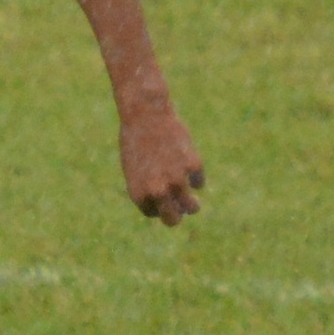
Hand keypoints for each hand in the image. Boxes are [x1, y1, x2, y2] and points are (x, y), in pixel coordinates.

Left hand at [117, 99, 205, 225]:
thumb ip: (148, 188)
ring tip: (193, 203)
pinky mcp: (193, 166)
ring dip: (192, 206)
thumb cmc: (136, 140)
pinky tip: (189, 166)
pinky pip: (199, 181)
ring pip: (191, 207)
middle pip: (172, 220)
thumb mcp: (134, 169)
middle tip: (182, 211)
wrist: (146, 114)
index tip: (160, 197)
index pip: (153, 213)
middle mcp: (158, 191)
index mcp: (140, 194)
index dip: (158, 206)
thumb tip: (168, 203)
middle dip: (177, 216)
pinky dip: (196, 176)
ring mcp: (177, 179)